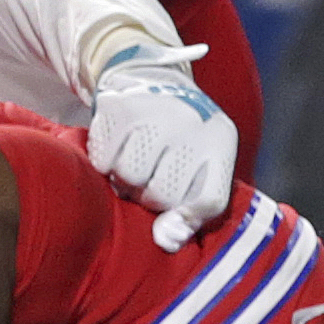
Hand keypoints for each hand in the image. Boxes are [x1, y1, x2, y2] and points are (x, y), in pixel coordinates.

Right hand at [87, 43, 236, 251]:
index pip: (208, 199)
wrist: (151, 81)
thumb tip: (166, 242)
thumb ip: (190, 212)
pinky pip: (103, 161)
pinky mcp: (119, 108)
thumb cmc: (179, 140)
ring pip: (130, 178)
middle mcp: (191, 123)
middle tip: (149, 179)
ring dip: (125, 181)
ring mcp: (154, 113)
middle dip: (150, 196)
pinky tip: (116, 149)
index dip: (187, 218)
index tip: (172, 220)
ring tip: (133, 163)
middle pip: (163, 195)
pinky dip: (104, 163)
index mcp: (219, 141)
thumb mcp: (199, 168)